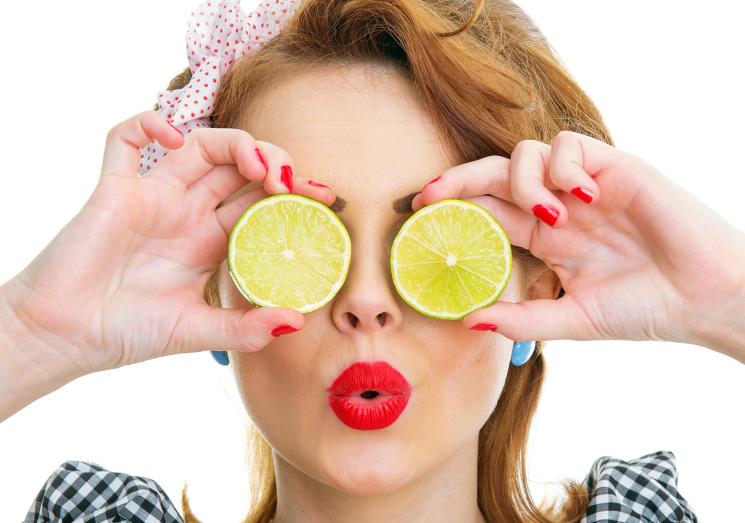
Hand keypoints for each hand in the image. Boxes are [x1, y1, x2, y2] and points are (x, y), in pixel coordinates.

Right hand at [2, 109, 335, 376]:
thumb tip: (296, 323)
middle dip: (272, 162)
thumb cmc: (128, 332)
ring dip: (235, 143)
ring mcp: (152, 197)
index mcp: (209, 241)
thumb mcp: (198, 332)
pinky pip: (124, 139)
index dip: (292, 193)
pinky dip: (147, 125)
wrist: (65, 337)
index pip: (259, 202)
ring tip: (258, 165)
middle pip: (237, 167)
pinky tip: (174, 139)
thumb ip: (246, 328)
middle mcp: (186, 213)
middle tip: (292, 181)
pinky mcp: (113, 189)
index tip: (323, 196)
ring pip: (199, 146)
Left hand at [412, 131, 744, 360]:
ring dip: (523, 180)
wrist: (703, 298)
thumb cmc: (643, 309)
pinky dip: (564, 166)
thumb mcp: (572, 319)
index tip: (418, 212)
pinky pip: (571, 145)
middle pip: (494, 175)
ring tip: (549, 216)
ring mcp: (582, 185)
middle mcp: (556, 207)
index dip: (452, 207)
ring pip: (526, 153)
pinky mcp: (613, 166)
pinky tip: (578, 196)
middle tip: (430, 194)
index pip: (487, 212)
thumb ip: (522, 318)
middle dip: (459, 179)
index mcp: (542, 238)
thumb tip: (468, 320)